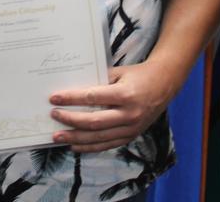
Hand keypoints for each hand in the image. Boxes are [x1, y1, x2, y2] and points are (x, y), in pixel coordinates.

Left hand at [48, 62, 175, 152]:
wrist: (165, 84)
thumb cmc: (139, 75)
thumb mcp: (119, 72)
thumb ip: (98, 81)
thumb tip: (73, 90)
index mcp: (125, 94)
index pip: (92, 98)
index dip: (71, 99)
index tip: (54, 98)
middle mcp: (129, 114)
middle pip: (93, 122)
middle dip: (70, 120)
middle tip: (53, 116)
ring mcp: (131, 128)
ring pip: (98, 137)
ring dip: (76, 138)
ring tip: (58, 136)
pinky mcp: (131, 136)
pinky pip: (107, 145)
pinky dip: (90, 146)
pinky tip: (75, 146)